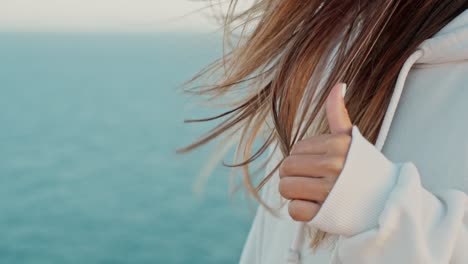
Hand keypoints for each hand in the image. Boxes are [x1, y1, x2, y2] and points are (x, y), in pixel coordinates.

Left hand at [279, 83, 352, 221]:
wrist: (388, 203)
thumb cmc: (364, 170)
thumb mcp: (353, 139)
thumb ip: (338, 114)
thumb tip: (339, 84)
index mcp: (337, 145)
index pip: (295, 150)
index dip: (302, 159)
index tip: (317, 166)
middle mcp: (334, 165)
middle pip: (285, 168)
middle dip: (293, 176)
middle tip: (310, 181)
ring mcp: (330, 191)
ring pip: (285, 188)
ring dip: (294, 193)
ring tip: (311, 194)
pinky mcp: (326, 214)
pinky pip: (294, 210)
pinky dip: (301, 211)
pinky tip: (316, 207)